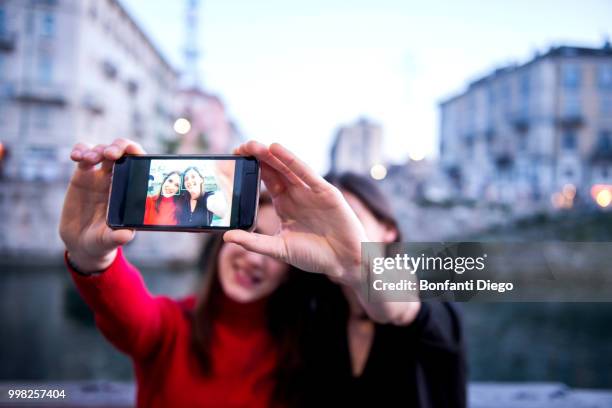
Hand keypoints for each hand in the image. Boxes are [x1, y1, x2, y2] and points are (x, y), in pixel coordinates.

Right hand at [59, 138, 144, 271]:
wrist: (82, 243)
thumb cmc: (102, 241)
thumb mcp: (109, 241)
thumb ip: (117, 238)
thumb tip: (125, 235)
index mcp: (131, 190)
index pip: (139, 165)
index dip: (137, 153)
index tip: (133, 151)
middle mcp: (118, 179)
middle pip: (122, 152)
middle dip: (119, 146)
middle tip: (112, 154)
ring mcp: (100, 175)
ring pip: (102, 150)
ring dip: (98, 149)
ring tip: (90, 158)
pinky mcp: (82, 175)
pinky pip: (83, 155)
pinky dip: (81, 150)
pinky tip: (77, 156)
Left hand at [223, 141, 367, 284]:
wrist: (345, 262)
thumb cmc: (315, 256)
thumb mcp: (279, 249)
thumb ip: (254, 243)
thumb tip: (226, 237)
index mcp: (284, 203)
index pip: (264, 179)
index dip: (250, 168)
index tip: (232, 160)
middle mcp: (296, 193)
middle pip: (274, 169)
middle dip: (257, 157)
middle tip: (239, 148)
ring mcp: (311, 191)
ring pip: (287, 167)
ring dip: (271, 155)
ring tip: (253, 145)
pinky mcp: (325, 192)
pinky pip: (306, 173)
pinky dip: (291, 160)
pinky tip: (276, 150)